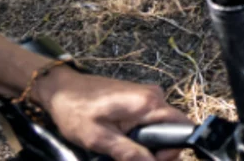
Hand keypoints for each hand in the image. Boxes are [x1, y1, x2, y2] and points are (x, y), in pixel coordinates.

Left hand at [35, 67, 189, 160]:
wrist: (62, 89)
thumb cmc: (75, 111)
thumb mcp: (98, 139)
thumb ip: (128, 152)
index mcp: (148, 104)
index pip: (181, 127)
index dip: (172, 148)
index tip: (152, 159)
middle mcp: (154, 96)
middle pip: (172, 127)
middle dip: (157, 147)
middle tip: (131, 156)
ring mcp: (147, 94)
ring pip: (160, 124)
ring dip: (147, 140)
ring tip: (120, 145)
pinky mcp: (139, 97)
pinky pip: (150, 118)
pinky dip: (140, 131)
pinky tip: (121, 135)